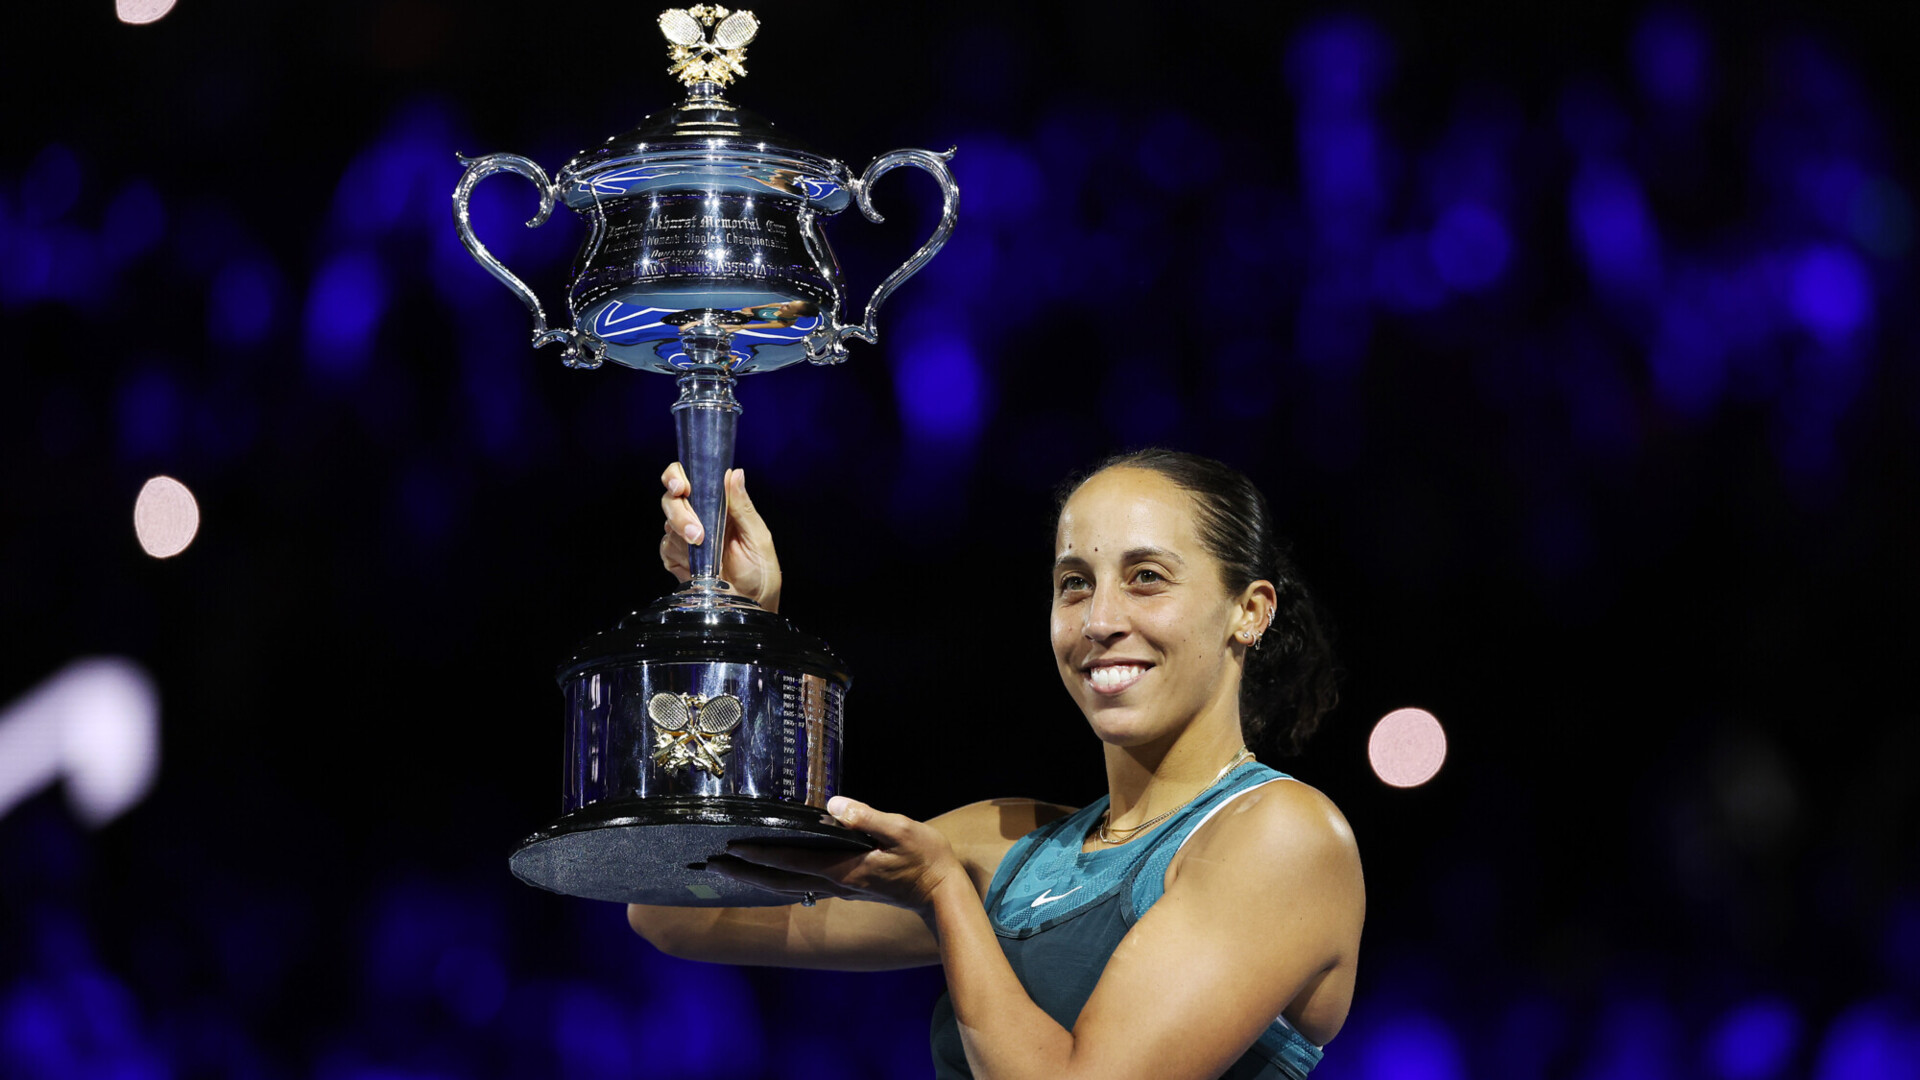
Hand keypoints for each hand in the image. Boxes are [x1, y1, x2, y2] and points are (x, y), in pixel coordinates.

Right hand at [659, 463, 782, 610]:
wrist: (750, 608)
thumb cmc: (761, 572)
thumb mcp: (758, 538)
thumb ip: (743, 507)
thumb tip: (735, 473)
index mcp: (722, 505)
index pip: (693, 478)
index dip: (679, 476)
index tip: (681, 487)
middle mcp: (701, 517)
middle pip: (673, 498)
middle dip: (679, 512)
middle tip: (696, 532)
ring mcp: (686, 537)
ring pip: (668, 522)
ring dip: (680, 532)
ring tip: (699, 547)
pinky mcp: (677, 558)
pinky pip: (665, 547)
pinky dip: (676, 553)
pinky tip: (691, 564)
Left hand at [710, 796, 967, 913]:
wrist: (942, 893)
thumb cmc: (925, 858)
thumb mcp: (902, 831)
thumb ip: (868, 817)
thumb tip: (834, 804)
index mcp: (844, 869)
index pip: (793, 862)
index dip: (761, 856)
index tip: (731, 848)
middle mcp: (835, 882)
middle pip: (781, 881)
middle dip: (746, 874)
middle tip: (713, 866)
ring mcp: (840, 888)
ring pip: (789, 886)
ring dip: (758, 879)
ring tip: (731, 870)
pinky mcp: (847, 887)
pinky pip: (803, 884)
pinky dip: (780, 879)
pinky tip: (772, 874)